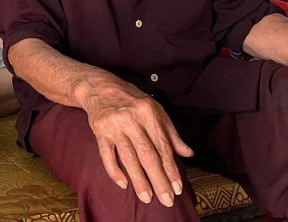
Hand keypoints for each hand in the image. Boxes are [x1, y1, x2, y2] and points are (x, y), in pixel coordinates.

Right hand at [80, 77, 192, 207]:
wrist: (101, 87)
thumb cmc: (132, 100)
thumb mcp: (155, 110)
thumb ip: (171, 133)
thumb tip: (188, 154)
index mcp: (148, 112)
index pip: (162, 146)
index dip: (171, 169)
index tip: (177, 188)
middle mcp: (131, 119)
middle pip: (147, 155)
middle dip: (158, 180)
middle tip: (166, 200)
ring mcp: (114, 125)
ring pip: (128, 158)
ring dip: (139, 180)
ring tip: (147, 198)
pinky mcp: (100, 131)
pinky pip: (107, 155)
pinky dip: (114, 171)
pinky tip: (123, 184)